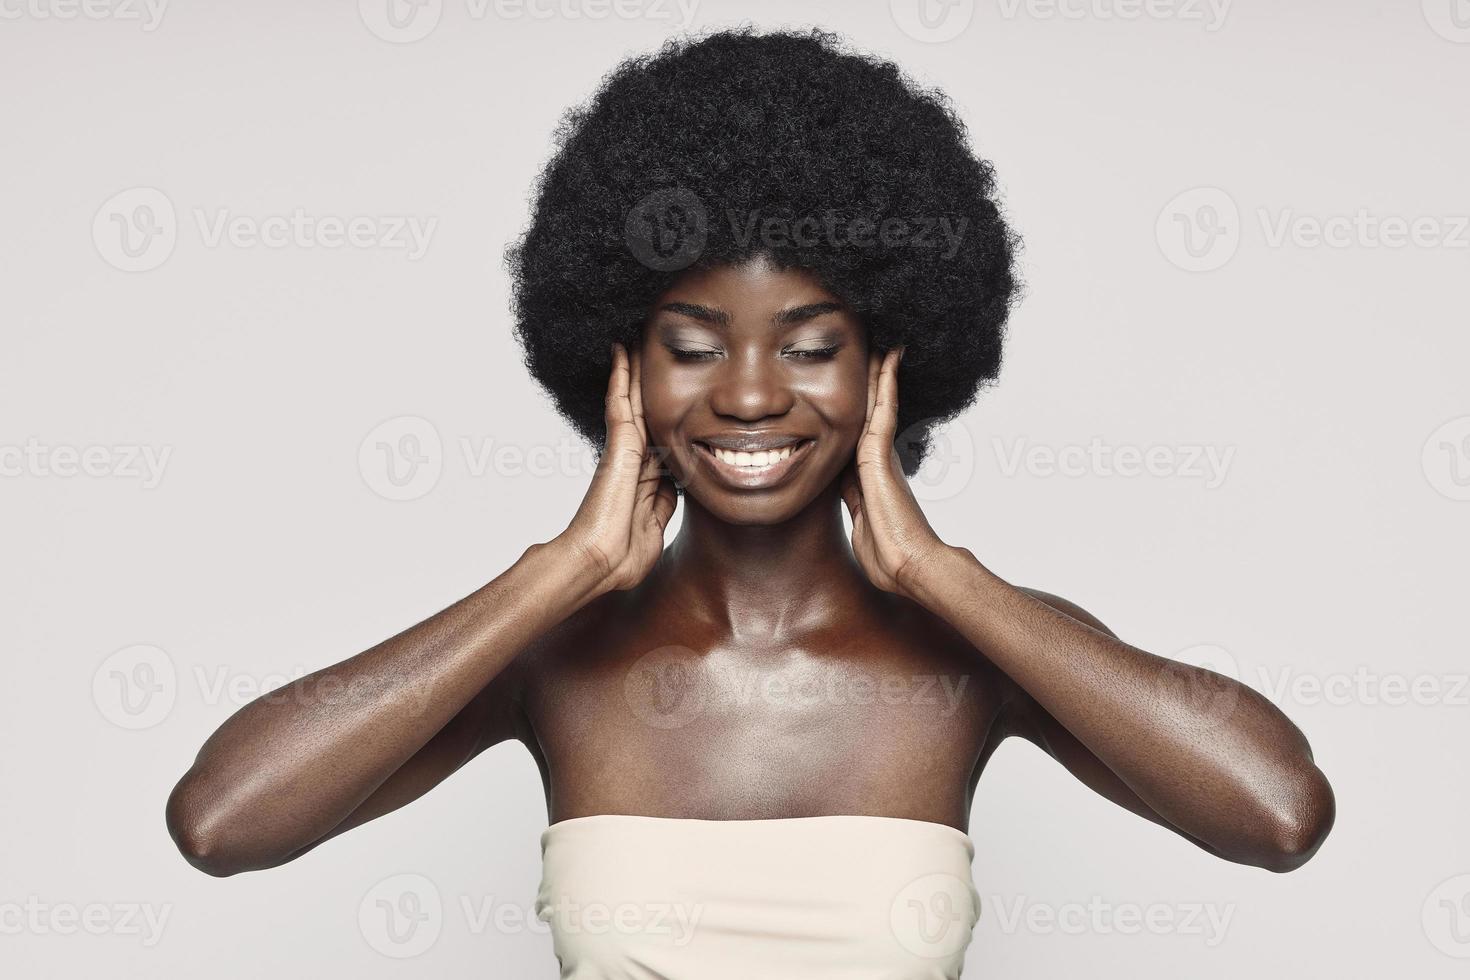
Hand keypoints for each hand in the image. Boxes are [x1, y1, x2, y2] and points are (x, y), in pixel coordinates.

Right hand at [556, 342, 678, 592]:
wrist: (600, 564)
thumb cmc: (624, 555)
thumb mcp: (656, 524)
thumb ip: (664, 502)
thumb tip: (674, 485)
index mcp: (643, 477)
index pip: (657, 434)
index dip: (665, 412)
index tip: (672, 391)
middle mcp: (632, 458)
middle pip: (644, 409)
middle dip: (647, 381)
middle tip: (649, 346)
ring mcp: (624, 451)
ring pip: (632, 399)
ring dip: (633, 368)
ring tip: (635, 336)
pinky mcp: (618, 446)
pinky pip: (620, 402)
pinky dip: (621, 375)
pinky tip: (622, 350)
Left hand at [839, 346, 949, 599]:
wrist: (910, 566)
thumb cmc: (889, 557)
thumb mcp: (862, 523)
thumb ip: (855, 502)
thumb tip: (848, 490)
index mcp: (871, 477)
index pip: (859, 434)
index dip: (857, 411)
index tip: (854, 390)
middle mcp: (879, 460)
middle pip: (870, 411)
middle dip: (871, 383)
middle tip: (874, 350)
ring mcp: (880, 455)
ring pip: (876, 403)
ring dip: (878, 372)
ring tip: (880, 342)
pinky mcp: (880, 454)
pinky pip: (881, 408)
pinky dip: (884, 381)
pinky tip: (888, 356)